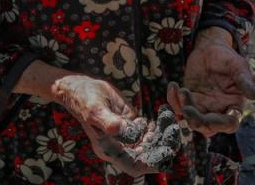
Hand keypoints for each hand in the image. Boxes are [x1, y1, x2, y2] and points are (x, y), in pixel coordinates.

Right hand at [51, 75, 172, 175]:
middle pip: (146, 155)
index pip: (133, 166)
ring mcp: (126, 135)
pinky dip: (159, 123)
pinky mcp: (131, 123)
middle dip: (162, 146)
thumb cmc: (85, 99)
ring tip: (170, 118)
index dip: (150, 164)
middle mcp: (119, 146)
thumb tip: (128, 133)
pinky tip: (164, 111)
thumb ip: (111, 123)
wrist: (80, 88)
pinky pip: (149, 129)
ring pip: (151, 142)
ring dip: (163, 133)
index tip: (165, 154)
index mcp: (109, 149)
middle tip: (174, 131)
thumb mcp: (96, 110)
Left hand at [167, 28, 254, 136]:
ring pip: (191, 119)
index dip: (219, 125)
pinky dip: (173, 100)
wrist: (210, 48)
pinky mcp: (188, 100)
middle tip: (186, 109)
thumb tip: (254, 95)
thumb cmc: (227, 57)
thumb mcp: (238, 65)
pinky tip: (173, 86)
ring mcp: (202, 107)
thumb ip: (244, 79)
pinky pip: (179, 107)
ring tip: (180, 90)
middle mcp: (218, 111)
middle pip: (207, 127)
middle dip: (196, 121)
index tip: (208, 118)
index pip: (230, 124)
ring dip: (183, 109)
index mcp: (234, 105)